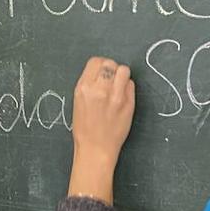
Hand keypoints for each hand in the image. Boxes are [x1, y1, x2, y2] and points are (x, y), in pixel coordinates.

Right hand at [68, 57, 135, 203]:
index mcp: (83, 88)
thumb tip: (101, 72)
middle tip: (110, 80)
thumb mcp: (78, 102)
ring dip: (121, 75)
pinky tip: (122, 97)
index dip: (99, 65)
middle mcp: (99, 89)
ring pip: (124, 70)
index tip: (101, 73)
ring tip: (118, 86)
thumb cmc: (85, 128)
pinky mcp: (128, 103)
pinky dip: (128, 88)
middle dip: (111, 69)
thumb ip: (89, 85)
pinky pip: (131, 85)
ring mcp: (115, 96)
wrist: (95, 149)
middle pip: (110, 63)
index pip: (95, 61)